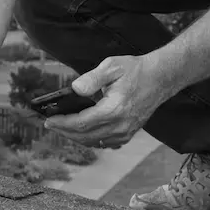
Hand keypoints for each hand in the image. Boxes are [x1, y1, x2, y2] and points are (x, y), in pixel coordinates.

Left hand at [43, 55, 168, 148]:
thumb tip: (75, 89)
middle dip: (65, 131)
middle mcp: (120, 125)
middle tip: (51, 125)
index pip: (81, 123)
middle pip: (85, 136)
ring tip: (63, 128)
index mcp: (114, 110)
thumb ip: (91, 78)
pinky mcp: (129, 133)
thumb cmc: (135, 70)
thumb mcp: (111, 66)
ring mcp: (126, 132)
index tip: (48, 121)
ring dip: (76, 137)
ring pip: (94, 142)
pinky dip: (91, 140)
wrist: (160, 78)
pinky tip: (82, 132)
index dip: (62, 124)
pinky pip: (106, 143)